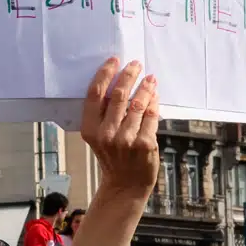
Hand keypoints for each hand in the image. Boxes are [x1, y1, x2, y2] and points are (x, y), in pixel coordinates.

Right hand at [80, 57, 158, 194]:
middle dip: (129, 75)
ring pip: (138, 103)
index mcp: (90, 129)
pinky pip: (151, 116)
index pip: (95, 94)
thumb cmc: (112, 157)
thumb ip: (104, 114)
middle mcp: (106, 134)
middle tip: (136, 64)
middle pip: (118, 95)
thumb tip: (119, 82)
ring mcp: (126, 139)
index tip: (114, 61)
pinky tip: (155, 95)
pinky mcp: (144, 144)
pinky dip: (154, 102)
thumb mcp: (98, 137)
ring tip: (150, 78)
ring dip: (145, 86)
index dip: (105, 74)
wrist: (125, 185)